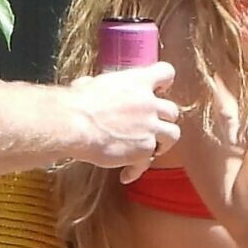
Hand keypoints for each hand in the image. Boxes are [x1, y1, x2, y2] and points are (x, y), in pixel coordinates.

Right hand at [68, 61, 180, 179]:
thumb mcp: (89, 85)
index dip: (164, 83)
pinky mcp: (144, 150)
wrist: (74, 125)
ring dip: (163, 142)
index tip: (158, 90)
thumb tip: (87, 86)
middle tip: (152, 125)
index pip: (165, 73)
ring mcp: (150, 128)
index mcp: (137, 81)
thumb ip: (98, 86)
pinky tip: (125, 174)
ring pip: (173, 135)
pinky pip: (147, 162)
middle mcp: (149, 103)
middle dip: (163, 119)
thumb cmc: (77, 103)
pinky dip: (136, 169)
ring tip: (149, 149)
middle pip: (172, 110)